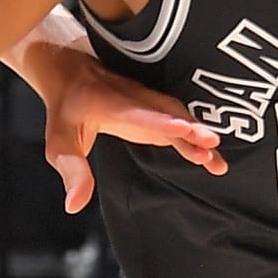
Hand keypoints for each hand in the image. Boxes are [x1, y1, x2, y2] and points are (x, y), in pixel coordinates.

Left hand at [38, 57, 226, 216]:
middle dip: (189, 127)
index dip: (160, 120)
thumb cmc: (67, 110)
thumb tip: (74, 205)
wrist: (74, 73)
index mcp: (111, 103)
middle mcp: (137, 99)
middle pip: (167, 112)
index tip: (181, 128)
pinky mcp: (160, 112)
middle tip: (210, 145)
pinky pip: (183, 126)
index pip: (138, 111)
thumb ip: (72, 171)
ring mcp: (151, 104)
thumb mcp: (60, 142)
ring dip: (199, 138)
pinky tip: (214, 162)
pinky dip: (199, 142)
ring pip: (180, 118)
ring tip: (217, 163)